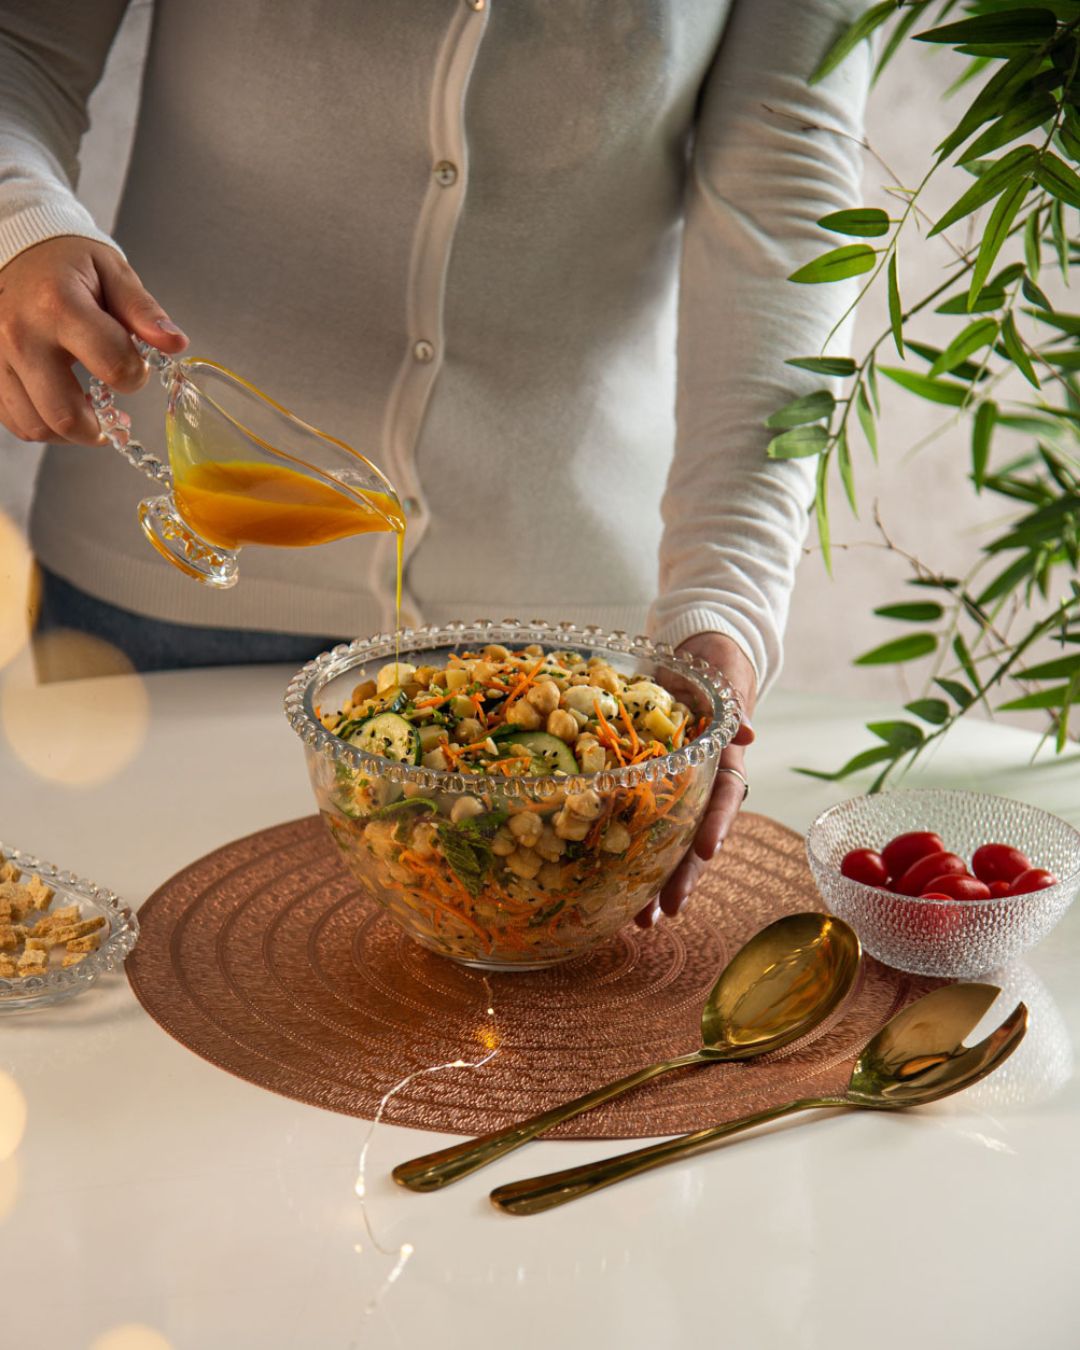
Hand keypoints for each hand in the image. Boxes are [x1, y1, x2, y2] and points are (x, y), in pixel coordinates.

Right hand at [0, 236, 187, 445]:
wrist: (14, 250)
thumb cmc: (67, 262)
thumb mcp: (112, 272)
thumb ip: (143, 311)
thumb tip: (175, 342)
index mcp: (58, 306)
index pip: (113, 366)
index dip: (136, 375)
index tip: (137, 366)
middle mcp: (21, 336)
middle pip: (66, 414)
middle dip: (102, 428)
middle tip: (117, 419)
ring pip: (37, 427)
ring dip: (72, 432)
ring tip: (92, 415)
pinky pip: (16, 421)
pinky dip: (44, 425)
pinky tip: (63, 407)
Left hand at [635, 632, 755, 927]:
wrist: (695, 656)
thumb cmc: (715, 670)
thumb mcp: (727, 682)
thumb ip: (734, 704)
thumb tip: (747, 729)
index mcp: (724, 762)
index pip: (723, 799)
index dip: (715, 825)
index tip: (706, 853)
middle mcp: (702, 785)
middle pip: (693, 839)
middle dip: (680, 877)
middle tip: (663, 913)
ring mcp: (675, 789)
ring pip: (667, 844)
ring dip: (653, 881)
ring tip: (637, 919)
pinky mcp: (647, 785)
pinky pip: (635, 823)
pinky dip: (624, 852)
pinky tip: (606, 883)